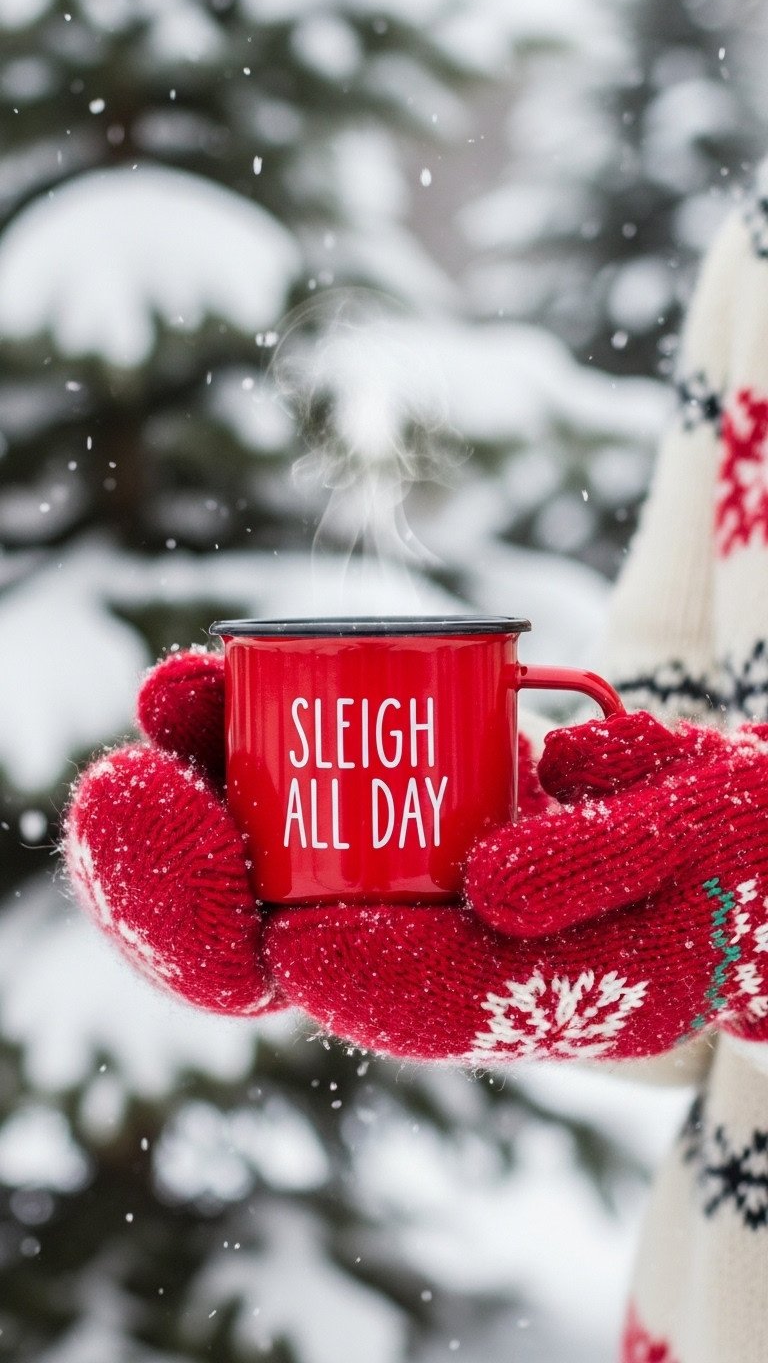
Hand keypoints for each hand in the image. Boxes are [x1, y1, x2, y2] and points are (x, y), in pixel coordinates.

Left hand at [64, 652, 767, 1062]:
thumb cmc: (734, 834)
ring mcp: (418, 877)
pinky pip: (304, 793)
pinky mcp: (405, 811)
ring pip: (281, 863)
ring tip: (162, 711)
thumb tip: (482, 887)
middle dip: (203, 888)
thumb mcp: (701, 829)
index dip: (343, 971)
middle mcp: (449, 943)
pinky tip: (194, 691)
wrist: (728, 826)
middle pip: (302, 941)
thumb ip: (602, 860)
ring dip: (199, 801)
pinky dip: (241, 745)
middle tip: (134, 797)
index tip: (287, 935)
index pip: (418, 998)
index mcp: (531, 988)